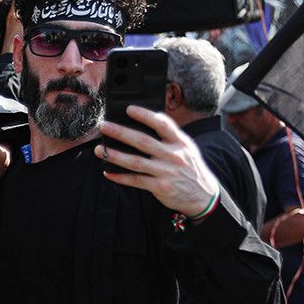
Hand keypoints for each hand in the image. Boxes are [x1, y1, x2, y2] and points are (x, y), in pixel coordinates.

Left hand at [95, 106, 219, 217]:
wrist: (203, 195)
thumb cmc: (189, 167)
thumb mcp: (187, 148)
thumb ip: (170, 136)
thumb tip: (145, 122)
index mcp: (180, 142)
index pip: (163, 124)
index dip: (145, 115)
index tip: (129, 109)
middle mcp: (173, 155)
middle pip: (143, 141)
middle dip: (122, 133)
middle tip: (105, 127)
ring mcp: (167, 172)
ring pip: (136, 162)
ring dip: (115, 155)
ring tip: (100, 150)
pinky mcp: (161, 187)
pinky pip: (136, 180)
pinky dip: (120, 177)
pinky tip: (108, 172)